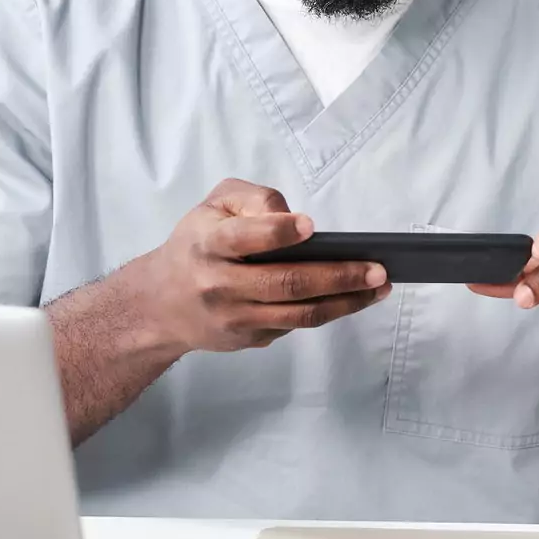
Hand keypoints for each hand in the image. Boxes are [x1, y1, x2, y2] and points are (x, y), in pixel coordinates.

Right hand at [137, 178, 390, 352]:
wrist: (160, 304)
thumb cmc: (197, 243)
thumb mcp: (213, 205)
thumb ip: (252, 200)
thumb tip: (294, 218)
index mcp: (209, 243)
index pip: (244, 238)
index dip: (278, 232)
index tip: (311, 227)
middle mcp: (220, 284)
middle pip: (285, 284)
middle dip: (337, 276)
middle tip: (376, 269)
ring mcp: (235, 317)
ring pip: (299, 314)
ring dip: (346, 301)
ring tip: (379, 286)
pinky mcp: (249, 339)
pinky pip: (294, 326)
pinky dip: (328, 311)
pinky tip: (353, 297)